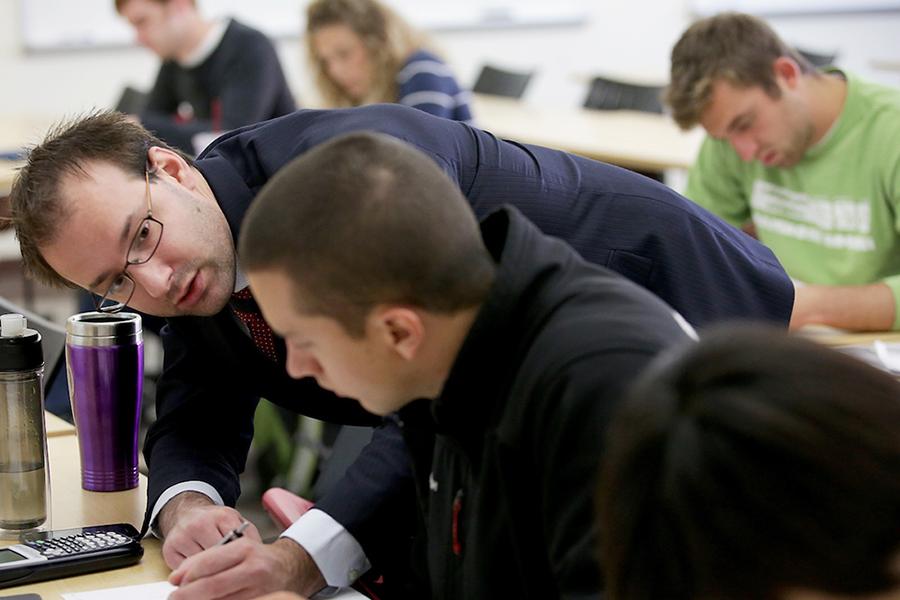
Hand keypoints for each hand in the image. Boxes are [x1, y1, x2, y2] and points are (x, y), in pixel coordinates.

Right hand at [159, 492, 261, 569]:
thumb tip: (260, 555)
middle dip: (225, 567)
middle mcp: (199, 524)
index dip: (240, 559)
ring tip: (216, 570)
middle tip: (231, 573)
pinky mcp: (168, 549)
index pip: (235, 544)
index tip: (244, 568)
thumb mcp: (236, 522)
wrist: (187, 512)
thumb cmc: (215, 521)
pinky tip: (199, 570)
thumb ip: (249, 536)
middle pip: (216, 558)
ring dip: (208, 572)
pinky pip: (184, 571)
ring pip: (199, 567)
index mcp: (222, 516)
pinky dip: (193, 574)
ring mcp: (182, 537)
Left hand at [168, 537, 323, 599]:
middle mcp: (254, 569)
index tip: (173, 581)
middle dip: (188, 594)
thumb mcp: (237, 549)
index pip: (209, 562)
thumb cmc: (259, 558)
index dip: (187, 573)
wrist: (290, 567)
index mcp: (246, 549)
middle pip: (212, 585)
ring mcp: (259, 589)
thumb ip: (209, 558)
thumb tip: (178, 577)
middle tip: (174, 598)